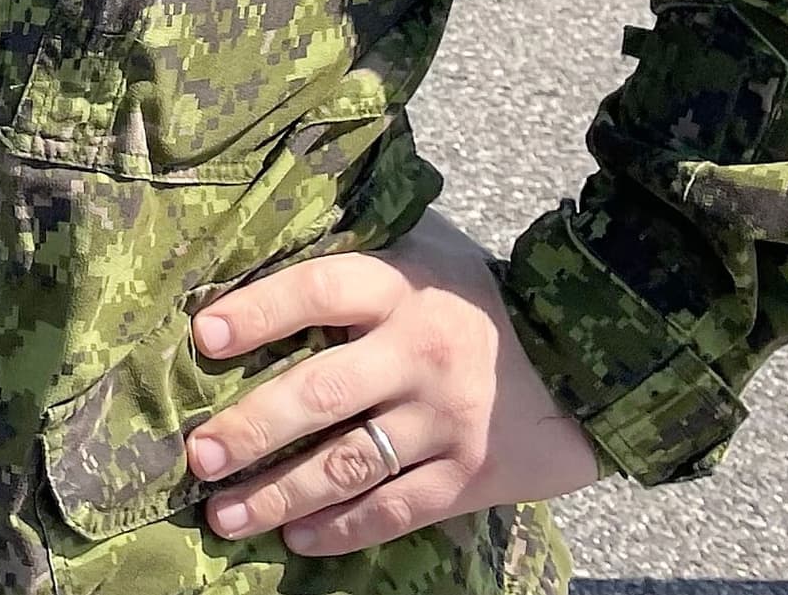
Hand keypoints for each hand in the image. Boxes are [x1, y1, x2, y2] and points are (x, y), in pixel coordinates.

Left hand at [183, 212, 600, 556]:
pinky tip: (299, 537)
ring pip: (350, 464)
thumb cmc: (480, 297)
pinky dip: (344, 528)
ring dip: (282, 494)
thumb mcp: (427, 253)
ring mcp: (447, 420)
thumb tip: (259, 250)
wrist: (588, 359)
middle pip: (323, 393)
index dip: (260, 311)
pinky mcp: (471, 475)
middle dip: (253, 428)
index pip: (320, 290)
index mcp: (404, 287)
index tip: (203, 335)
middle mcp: (421, 353)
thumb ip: (360, 259)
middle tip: (199, 456)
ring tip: (225, 515)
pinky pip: (397, 509)